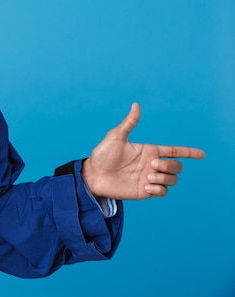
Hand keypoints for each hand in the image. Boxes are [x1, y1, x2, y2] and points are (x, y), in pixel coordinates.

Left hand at [82, 103, 204, 199]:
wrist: (93, 176)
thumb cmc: (102, 155)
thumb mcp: (115, 137)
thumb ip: (129, 123)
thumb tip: (136, 104)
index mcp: (149, 151)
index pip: (175, 151)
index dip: (189, 152)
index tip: (203, 154)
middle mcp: (152, 164)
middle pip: (177, 166)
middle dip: (169, 166)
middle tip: (150, 166)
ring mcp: (149, 178)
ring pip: (173, 180)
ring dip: (164, 178)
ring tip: (147, 177)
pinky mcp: (145, 191)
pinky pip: (163, 192)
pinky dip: (159, 189)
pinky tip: (146, 186)